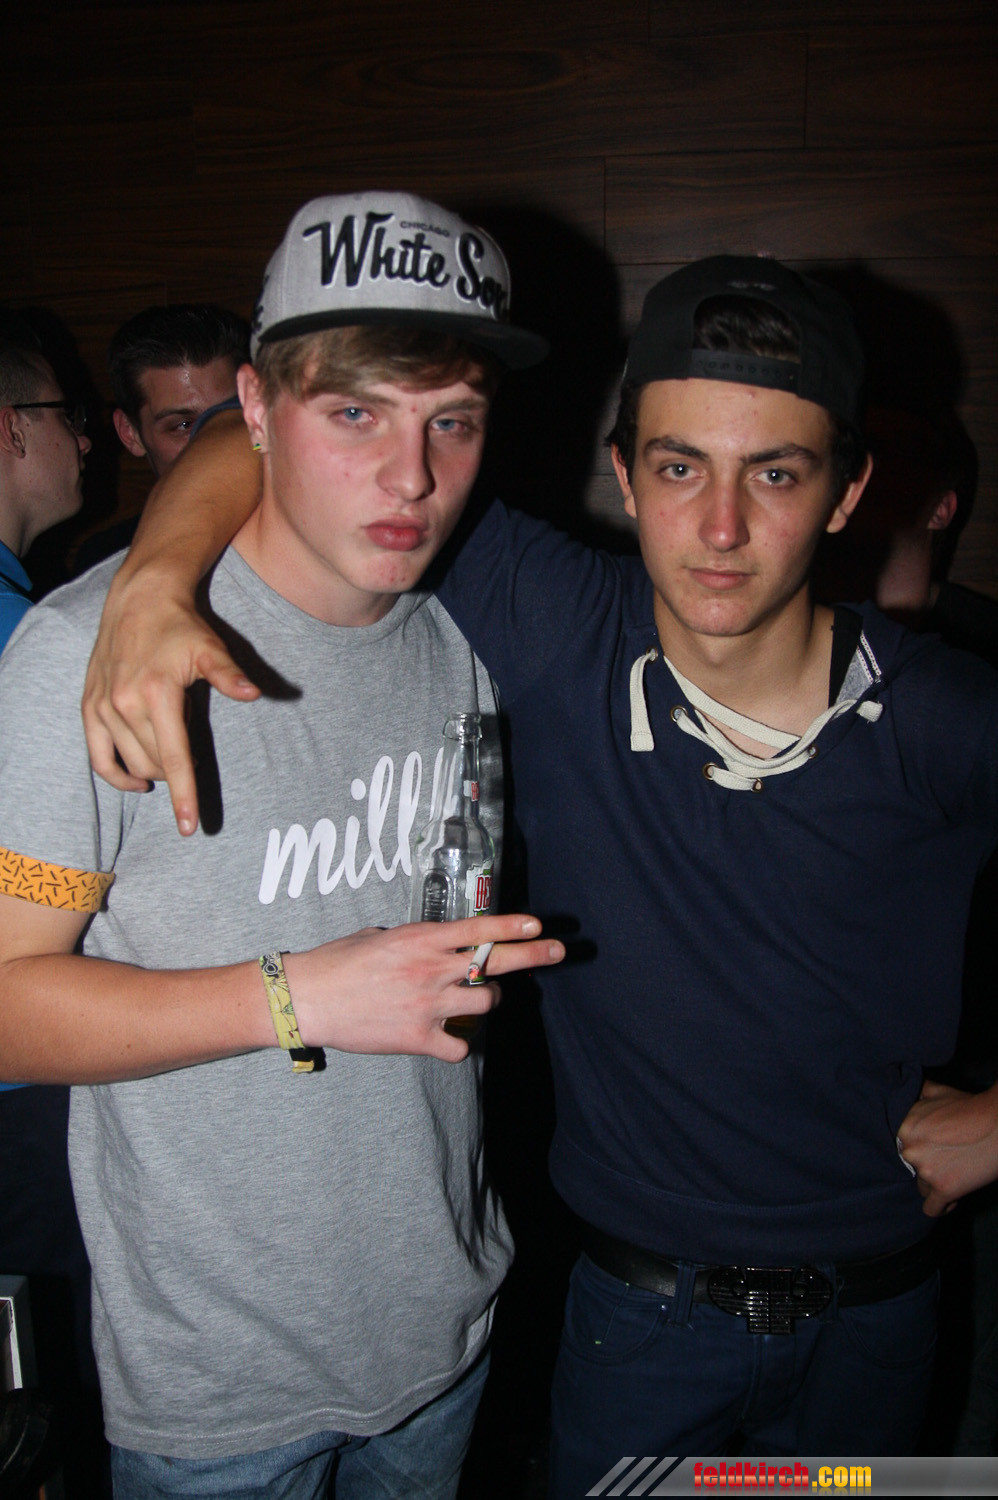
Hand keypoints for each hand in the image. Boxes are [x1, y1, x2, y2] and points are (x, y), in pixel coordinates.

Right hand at [82, 568, 258, 834]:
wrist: (139, 600)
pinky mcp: (89, 707)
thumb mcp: (210, 648)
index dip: (184, 795)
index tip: (190, 827)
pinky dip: (117, 775)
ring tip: (170, 754)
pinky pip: (98, 758)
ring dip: (153, 771)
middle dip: (176, 775)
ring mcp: (102, 707)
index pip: (174, 759)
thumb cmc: (181, 627)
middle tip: (192, 753)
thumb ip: (230, 675)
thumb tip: (255, 694)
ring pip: (131, 763)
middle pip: (155, 765)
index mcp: (156, 694)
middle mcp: (124, 704)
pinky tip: (137, 781)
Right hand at [286, 914, 564, 1062]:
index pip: (478, 929)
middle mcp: (431, 970)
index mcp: (420, 940)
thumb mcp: (378, 936)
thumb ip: (412, 940)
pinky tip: (447, 1037)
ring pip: (484, 1002)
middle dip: (533, 955)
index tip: (538, 923)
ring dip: (484, 1000)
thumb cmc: (336, 962)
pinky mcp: (418, 1037)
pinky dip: (458, 1042)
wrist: (307, 999)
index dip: (512, 925)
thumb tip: (431, 944)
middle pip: (495, 963)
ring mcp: (428, 1005)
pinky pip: (460, 1044)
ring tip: (472, 998)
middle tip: (558, 950)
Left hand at [897, 1079, 997, 1215]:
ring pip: (922, 1188)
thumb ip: (916, 1096)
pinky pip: (931, 1209)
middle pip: (911, 1169)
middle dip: (929, 1166)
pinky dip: (943, 1206)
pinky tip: (954, 1197)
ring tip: (957, 1174)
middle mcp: (909, 1149)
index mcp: (904, 1127)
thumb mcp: (936, 1092)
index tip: (936, 1148)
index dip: (920, 1150)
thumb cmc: (971, 1107)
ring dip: (937, 1185)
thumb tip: (907, 1095)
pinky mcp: (943, 1189)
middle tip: (951, 1159)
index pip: (902, 1149)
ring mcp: (925, 1170)